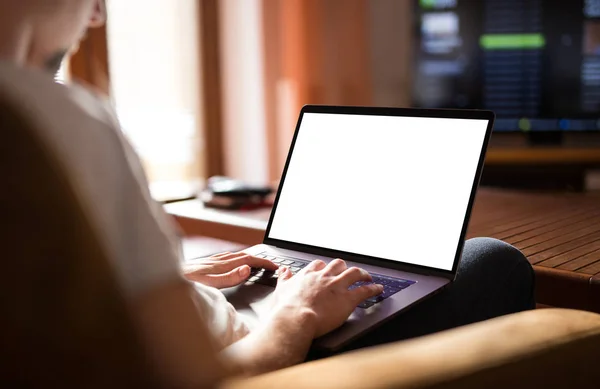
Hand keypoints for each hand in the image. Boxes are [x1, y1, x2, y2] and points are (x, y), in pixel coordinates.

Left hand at [183, 252, 278, 288]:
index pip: (249, 261)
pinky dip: (236, 258)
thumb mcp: (208, 284)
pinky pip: (225, 257)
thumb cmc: (183, 284)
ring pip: (235, 255)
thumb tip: (247, 269)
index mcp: (220, 265)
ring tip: (258, 261)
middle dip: (260, 259)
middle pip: (244, 255)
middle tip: (272, 265)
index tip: (275, 267)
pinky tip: (232, 261)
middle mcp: (216, 261)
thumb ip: (228, 278)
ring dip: (249, 257)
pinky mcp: (203, 263)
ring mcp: (210, 261)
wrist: (161, 277)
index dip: (264, 263)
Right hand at [268, 259, 383, 337]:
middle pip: (338, 264)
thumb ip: (284, 278)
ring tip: (367, 276)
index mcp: (309, 276)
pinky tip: (378, 288)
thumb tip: (284, 270)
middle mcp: (324, 278)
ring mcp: (337, 287)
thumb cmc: (287, 309)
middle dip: (344, 267)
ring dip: (362, 273)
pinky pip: (364, 290)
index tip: (327, 270)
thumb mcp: (281, 289)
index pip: (319, 265)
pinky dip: (373, 288)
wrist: (295, 319)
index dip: (325, 267)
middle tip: (348, 271)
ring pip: (354, 273)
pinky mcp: (347, 299)